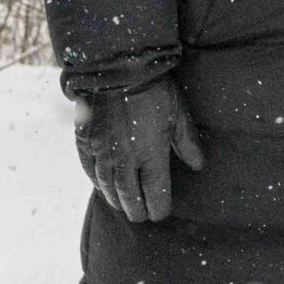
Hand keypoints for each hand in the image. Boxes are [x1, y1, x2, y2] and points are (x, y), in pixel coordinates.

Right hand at [75, 79, 206, 222]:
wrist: (117, 67)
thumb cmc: (154, 89)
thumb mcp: (177, 114)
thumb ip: (187, 143)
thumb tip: (198, 166)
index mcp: (151, 155)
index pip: (155, 194)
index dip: (158, 207)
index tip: (160, 212)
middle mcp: (125, 160)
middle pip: (130, 197)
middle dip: (137, 209)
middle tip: (140, 215)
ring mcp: (102, 152)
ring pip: (108, 187)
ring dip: (116, 199)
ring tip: (122, 205)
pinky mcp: (85, 141)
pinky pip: (89, 170)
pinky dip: (97, 181)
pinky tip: (102, 185)